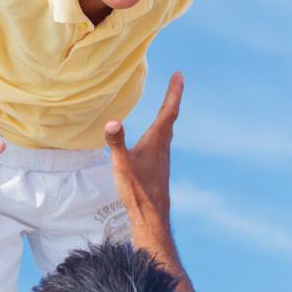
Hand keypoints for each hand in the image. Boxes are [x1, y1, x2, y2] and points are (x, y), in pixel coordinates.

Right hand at [104, 71, 183, 230]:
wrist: (152, 216)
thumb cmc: (137, 190)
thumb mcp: (122, 165)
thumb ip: (116, 143)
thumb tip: (112, 122)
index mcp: (156, 141)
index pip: (168, 111)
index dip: (174, 92)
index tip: (180, 75)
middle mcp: (163, 146)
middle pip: (170, 117)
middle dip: (173, 97)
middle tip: (177, 81)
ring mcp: (162, 157)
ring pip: (168, 130)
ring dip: (169, 113)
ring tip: (169, 103)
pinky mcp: (159, 166)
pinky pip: (163, 140)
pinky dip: (163, 129)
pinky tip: (157, 136)